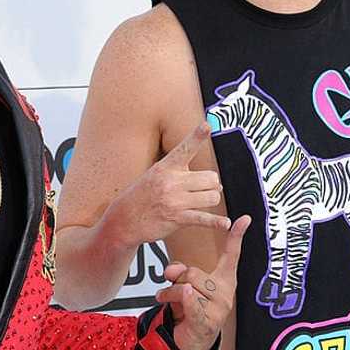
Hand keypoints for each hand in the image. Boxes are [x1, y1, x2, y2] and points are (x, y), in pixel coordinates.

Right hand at [106, 123, 230, 247]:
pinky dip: (217, 222)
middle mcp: (171, 181)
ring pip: (212, 196)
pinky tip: (225, 223)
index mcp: (166, 167)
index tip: (207, 125)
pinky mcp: (177, 218)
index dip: (197, 136)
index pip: (185, 148)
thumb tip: (214, 182)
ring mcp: (175, 200)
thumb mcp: (156, 175)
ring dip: (211, 200)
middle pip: (210, 177)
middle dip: (212, 184)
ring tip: (202, 202)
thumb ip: (181, 173)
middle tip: (205, 188)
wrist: (124, 219)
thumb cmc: (142, 195)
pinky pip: (204, 218)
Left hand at [156, 214, 250, 349]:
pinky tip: (178, 298)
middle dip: (176, 280)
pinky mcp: (208, 321)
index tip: (245, 219)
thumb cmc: (190, 307)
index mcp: (224, 279)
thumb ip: (179, 271)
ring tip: (168, 300)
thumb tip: (171, 270)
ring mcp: (219, 308)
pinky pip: (190, 301)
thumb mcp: (185, 283)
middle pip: (193, 272)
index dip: (237, 236)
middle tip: (173, 289)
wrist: (191, 341)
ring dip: (169, 293)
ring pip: (185, 286)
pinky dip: (181, 298)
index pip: (231, 255)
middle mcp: (225, 292)